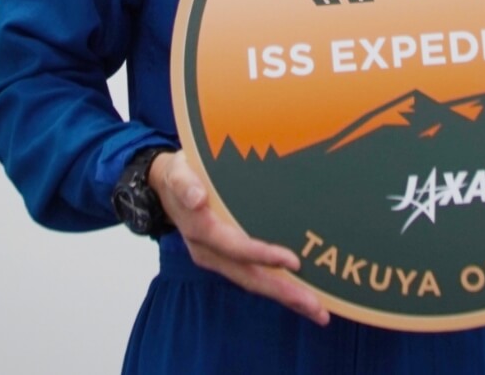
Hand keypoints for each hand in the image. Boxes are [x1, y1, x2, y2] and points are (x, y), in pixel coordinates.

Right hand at [149, 150, 330, 325]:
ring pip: (255, 282)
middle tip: (317, 308)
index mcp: (201, 232)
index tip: (293, 261)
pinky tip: (300, 296)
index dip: (263, 255)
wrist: (166, 188)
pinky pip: (255, 277)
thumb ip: (186, 184)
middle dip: (284, 293)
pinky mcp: (228, 260)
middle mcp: (211, 253)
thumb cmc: (179, 176)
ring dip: (286, 297)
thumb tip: (197, 199)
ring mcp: (220, 260)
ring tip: (318, 311)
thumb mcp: (177, 173)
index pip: (236, 248)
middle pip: (250, 277)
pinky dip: (278, 288)